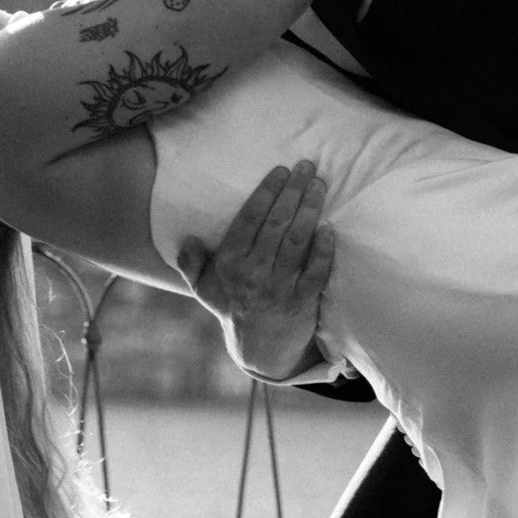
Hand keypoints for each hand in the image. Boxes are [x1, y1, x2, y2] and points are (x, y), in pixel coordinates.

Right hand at [177, 159, 334, 380]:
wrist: (261, 351)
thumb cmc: (234, 310)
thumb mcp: (206, 289)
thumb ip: (192, 265)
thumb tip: (188, 241)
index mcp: (230, 265)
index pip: (249, 220)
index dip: (266, 192)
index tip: (280, 171)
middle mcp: (254, 274)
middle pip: (277, 224)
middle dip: (293, 191)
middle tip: (307, 166)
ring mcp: (279, 287)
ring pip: (297, 241)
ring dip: (310, 210)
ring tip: (319, 186)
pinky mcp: (303, 301)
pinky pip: (315, 269)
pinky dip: (323, 248)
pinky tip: (329, 228)